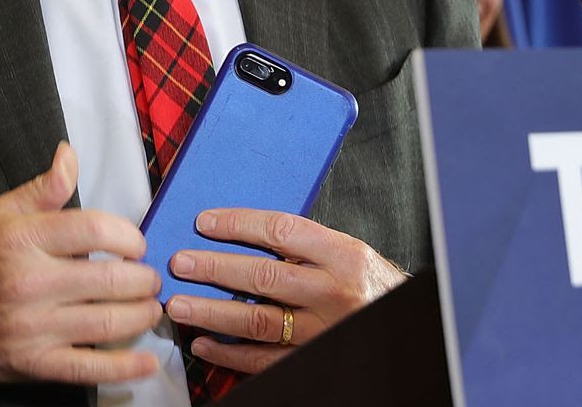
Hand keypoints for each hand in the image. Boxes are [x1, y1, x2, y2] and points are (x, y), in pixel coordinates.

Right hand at [0, 142, 163, 384]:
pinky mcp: (36, 363)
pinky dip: (125, 367)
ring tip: (150, 306)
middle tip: (150, 277)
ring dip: (142, 314)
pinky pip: (89, 368)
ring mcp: (34, 327)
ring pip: (109, 322)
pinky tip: (146, 360)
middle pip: (111, 278)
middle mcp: (31, 283)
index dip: (129, 236)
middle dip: (144, 278)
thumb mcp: (2, 214)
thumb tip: (69, 155)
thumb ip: (44, 187)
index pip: (95, 229)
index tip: (135, 243)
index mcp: (24, 239)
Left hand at [162, 209, 404, 373]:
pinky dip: (230, 354)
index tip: (205, 222)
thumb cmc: (372, 286)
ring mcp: (322, 330)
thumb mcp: (349, 255)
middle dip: (214, 268)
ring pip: (257, 321)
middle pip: (263, 277)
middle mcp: (333, 293)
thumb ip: (307, 246)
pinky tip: (205, 344)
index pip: (282, 231)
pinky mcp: (312, 358)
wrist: (402, 321)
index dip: (239, 224)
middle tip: (181, 263)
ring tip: (180, 304)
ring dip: (212, 313)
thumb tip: (244, 232)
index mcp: (343, 256)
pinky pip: (264, 359)